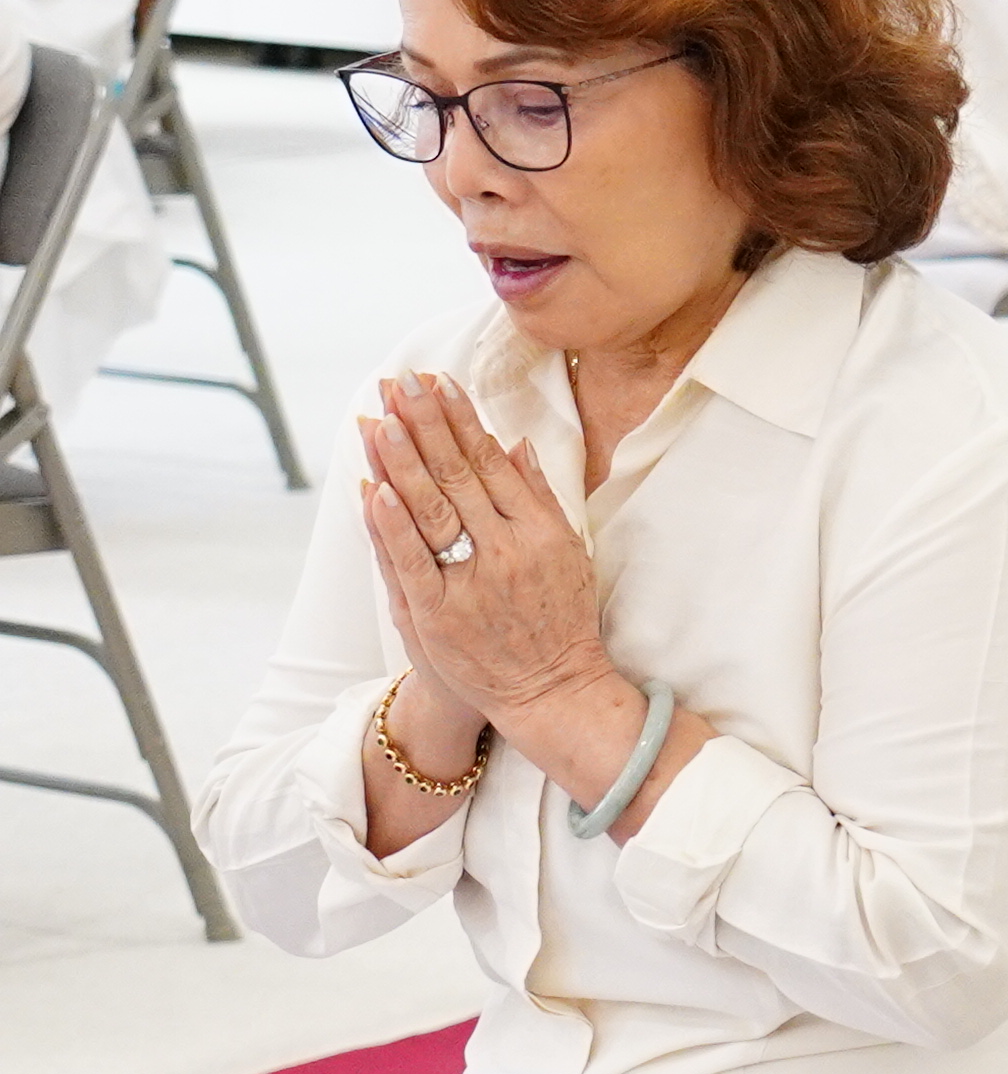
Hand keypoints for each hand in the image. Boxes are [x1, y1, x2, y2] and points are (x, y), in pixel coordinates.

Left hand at [355, 375, 621, 756]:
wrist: (552, 691)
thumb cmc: (560, 621)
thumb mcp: (568, 553)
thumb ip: (539, 497)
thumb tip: (515, 443)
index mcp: (540, 531)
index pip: (491, 462)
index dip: (462, 420)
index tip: (438, 382)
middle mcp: (508, 551)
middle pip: (458, 475)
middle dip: (425, 424)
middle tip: (400, 382)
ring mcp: (471, 582)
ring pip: (431, 510)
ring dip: (403, 460)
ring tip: (379, 417)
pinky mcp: (438, 614)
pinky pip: (410, 562)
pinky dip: (390, 524)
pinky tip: (374, 487)